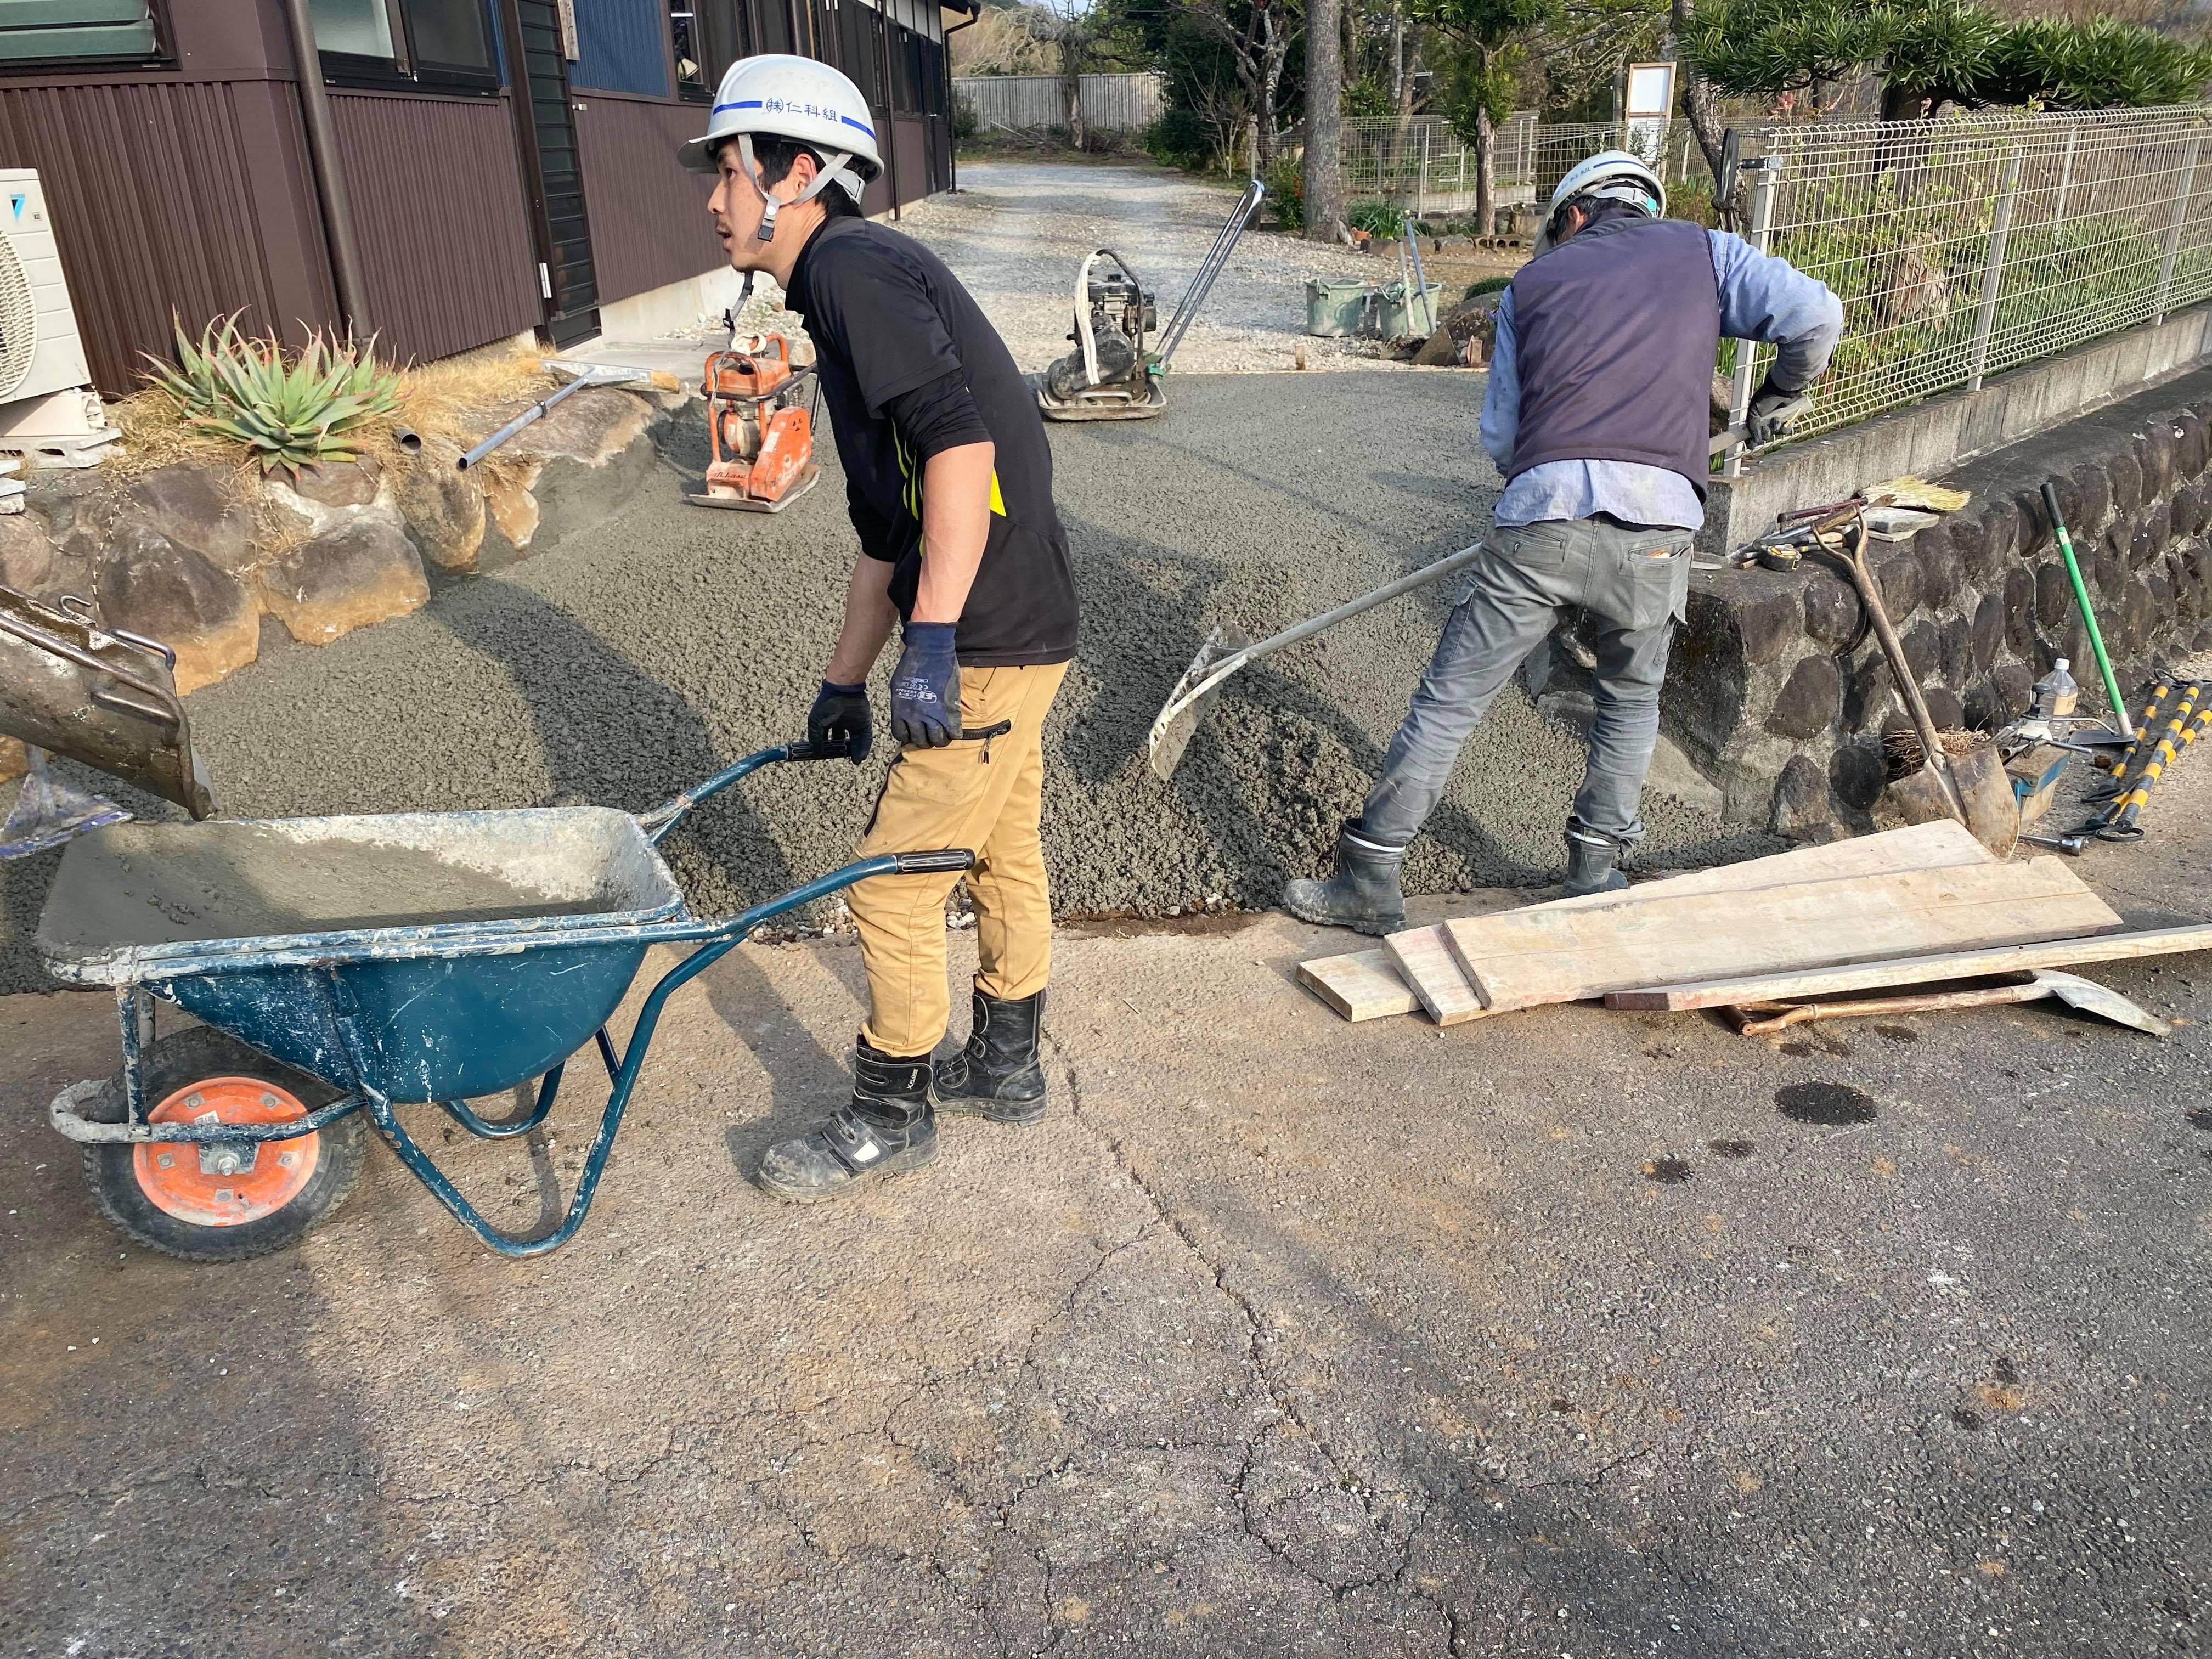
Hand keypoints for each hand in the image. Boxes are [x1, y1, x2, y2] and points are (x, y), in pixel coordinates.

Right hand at [808, 679, 870, 762]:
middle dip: (842, 751)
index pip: (827, 739)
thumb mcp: (815, 722)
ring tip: (856, 761)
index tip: (826, 756)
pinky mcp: (864, 723)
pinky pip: (865, 738)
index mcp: (828, 722)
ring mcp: (853, 723)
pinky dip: (864, 748)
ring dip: (855, 752)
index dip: (826, 748)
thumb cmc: (827, 704)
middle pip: (842, 741)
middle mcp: (841, 723)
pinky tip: (861, 756)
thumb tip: (816, 753)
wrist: (844, 690)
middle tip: (841, 758)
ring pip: (855, 741)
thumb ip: (815, 738)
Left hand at [890, 622, 959, 747]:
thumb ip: (903, 703)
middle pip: (920, 741)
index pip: (901, 735)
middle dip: (925, 741)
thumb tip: (907, 715)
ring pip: (937, 740)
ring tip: (944, 735)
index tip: (914, 733)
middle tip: (930, 735)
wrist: (930, 650)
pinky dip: (955, 733)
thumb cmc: (912, 663)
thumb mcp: (899, 686)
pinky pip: (953, 731)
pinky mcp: (949, 710)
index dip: (909, 736)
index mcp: (900, 710)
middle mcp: (914, 716)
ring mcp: (933, 714)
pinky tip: (955, 730)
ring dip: (941, 740)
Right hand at [1747, 375, 1806, 446]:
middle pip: (1764, 438)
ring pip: (1775, 434)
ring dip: (1775, 429)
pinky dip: (1786, 428)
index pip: (1751, 436)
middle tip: (1766, 427)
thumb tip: (1756, 441)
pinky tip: (1786, 422)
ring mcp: (1776, 422)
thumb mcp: (1754, 412)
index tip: (1752, 443)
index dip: (1751, 442)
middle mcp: (1765, 423)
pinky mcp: (1787, 420)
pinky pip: (1786, 430)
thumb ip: (1752, 426)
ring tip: (1776, 419)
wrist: (1782, 389)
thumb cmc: (1766, 397)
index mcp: (1755, 421)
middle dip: (1765, 434)